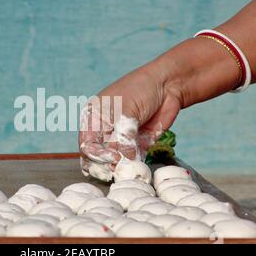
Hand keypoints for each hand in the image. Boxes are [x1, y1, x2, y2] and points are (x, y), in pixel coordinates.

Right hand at [79, 64, 182, 180]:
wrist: (168, 85)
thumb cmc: (141, 89)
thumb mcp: (126, 112)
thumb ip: (123, 138)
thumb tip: (122, 162)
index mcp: (93, 118)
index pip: (86, 144)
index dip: (95, 155)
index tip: (111, 158)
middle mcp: (104, 130)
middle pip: (97, 156)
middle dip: (105, 165)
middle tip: (116, 170)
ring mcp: (121, 138)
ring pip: (115, 161)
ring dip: (121, 168)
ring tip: (129, 170)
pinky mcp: (137, 145)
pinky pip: (132, 161)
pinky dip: (135, 166)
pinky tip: (139, 168)